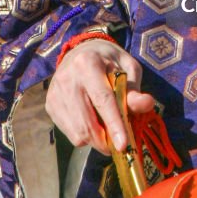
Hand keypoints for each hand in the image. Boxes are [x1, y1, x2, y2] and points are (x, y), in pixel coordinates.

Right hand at [45, 38, 155, 155]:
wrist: (80, 52)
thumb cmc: (108, 61)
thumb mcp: (127, 67)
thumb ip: (134, 89)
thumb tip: (146, 105)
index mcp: (87, 64)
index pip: (102, 100)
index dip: (114, 124)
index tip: (123, 145)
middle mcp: (67, 79)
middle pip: (87, 123)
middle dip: (106, 141)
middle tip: (121, 144)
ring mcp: (55, 94)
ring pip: (78, 133)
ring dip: (96, 140)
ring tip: (107, 130)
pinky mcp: (50, 106)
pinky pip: (70, 133)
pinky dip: (85, 135)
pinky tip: (92, 122)